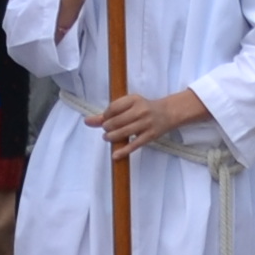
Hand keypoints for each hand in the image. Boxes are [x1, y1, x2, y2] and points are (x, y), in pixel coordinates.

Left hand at [88, 85, 207, 149]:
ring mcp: (146, 124)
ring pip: (124, 133)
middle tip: (107, 130)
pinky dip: (123, 151)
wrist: (167, 113)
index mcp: (134, 99)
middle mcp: (140, 110)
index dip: (105, 116)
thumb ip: (108, 113)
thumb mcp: (128, 105)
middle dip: (107, 128)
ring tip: (108, 138)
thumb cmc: (143, 108)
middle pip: (117, 121)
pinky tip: (115, 155)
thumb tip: (87, 121)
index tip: (104, 120)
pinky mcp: (150, 136)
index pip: (113, 108)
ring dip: (112, 137)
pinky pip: (134, 145)